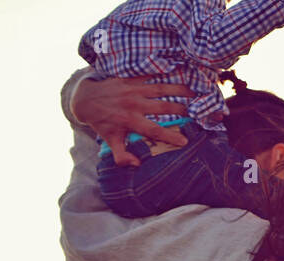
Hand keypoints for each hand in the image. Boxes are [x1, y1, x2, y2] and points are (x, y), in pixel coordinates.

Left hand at [71, 76, 193, 166]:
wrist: (84, 98)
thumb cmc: (102, 122)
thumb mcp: (110, 140)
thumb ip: (122, 155)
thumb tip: (136, 165)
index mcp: (130, 121)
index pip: (154, 130)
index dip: (170, 136)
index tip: (185, 141)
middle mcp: (133, 104)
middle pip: (163, 107)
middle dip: (182, 109)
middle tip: (198, 112)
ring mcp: (133, 89)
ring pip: (160, 88)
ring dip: (179, 89)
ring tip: (195, 92)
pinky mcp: (130, 78)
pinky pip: (150, 74)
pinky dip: (164, 73)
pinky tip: (178, 72)